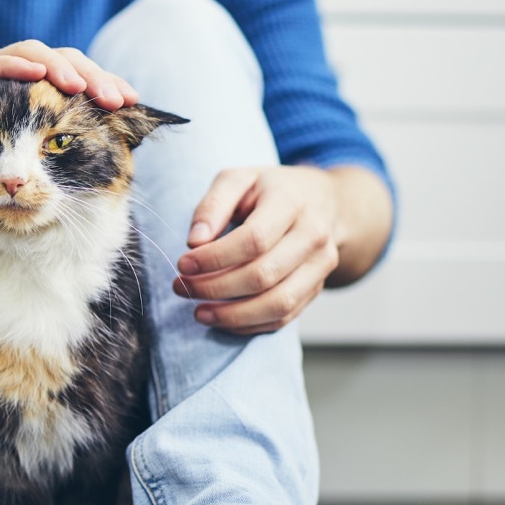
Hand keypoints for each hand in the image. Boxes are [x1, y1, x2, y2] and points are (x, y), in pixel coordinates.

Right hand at [0, 40, 138, 160]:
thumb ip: (47, 166)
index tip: (133, 104)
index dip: (106, 88)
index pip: (80, 81)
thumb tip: (102, 178)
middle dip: (93, 78)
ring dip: (59, 68)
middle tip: (115, 98)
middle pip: (66, 63)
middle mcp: (20, 75)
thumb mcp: (15, 164)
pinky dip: (13, 64)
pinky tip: (33, 72)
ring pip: (34, 55)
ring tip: (79, 86)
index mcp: (37, 93)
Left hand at [173, 166, 340, 334]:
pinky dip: (249, 325)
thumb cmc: (269, 191)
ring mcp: (320, 265)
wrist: (323, 202)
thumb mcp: (238, 180)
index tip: (183, 264)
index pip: (253, 240)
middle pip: (263, 275)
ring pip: (278, 304)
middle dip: (215, 288)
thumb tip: (195, 241)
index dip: (214, 258)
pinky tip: (222, 319)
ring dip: (233, 315)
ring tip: (199, 312)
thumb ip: (213, 205)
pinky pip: (285, 317)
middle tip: (182, 288)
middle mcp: (313, 235)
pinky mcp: (317, 288)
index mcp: (291, 202)